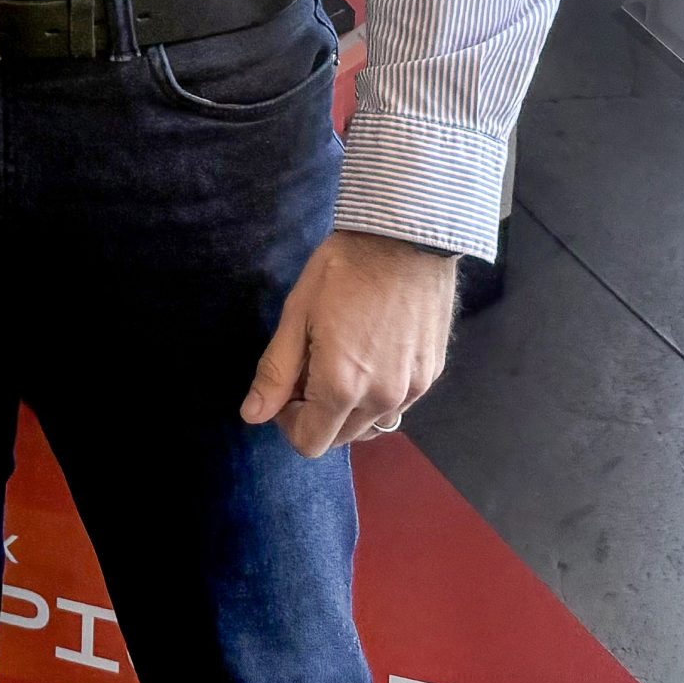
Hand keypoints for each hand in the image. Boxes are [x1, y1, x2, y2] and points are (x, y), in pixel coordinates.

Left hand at [240, 229, 457, 456]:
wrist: (404, 240)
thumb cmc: (342, 270)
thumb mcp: (297, 315)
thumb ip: (276, 372)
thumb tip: (252, 415)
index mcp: (342, 387)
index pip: (310, 443)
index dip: (287, 421)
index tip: (284, 387)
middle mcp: (382, 400)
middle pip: (340, 438)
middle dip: (315, 413)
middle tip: (308, 368)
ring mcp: (412, 390)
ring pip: (371, 425)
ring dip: (348, 408)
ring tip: (339, 359)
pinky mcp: (432, 375)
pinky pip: (397, 405)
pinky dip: (377, 395)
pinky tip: (369, 354)